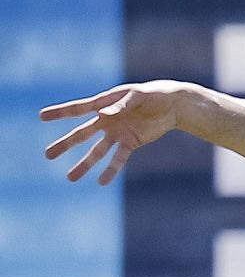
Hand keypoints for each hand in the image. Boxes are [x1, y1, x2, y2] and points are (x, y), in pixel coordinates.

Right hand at [41, 82, 182, 184]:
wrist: (170, 105)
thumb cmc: (152, 94)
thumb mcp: (137, 96)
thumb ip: (121, 105)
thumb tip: (104, 114)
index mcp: (104, 103)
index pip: (78, 109)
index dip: (60, 112)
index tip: (42, 116)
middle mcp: (106, 120)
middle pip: (82, 135)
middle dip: (65, 145)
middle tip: (48, 155)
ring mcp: (117, 133)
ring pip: (97, 151)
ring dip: (84, 164)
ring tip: (70, 178)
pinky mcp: (130, 143)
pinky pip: (118, 159)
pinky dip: (111, 170)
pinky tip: (101, 182)